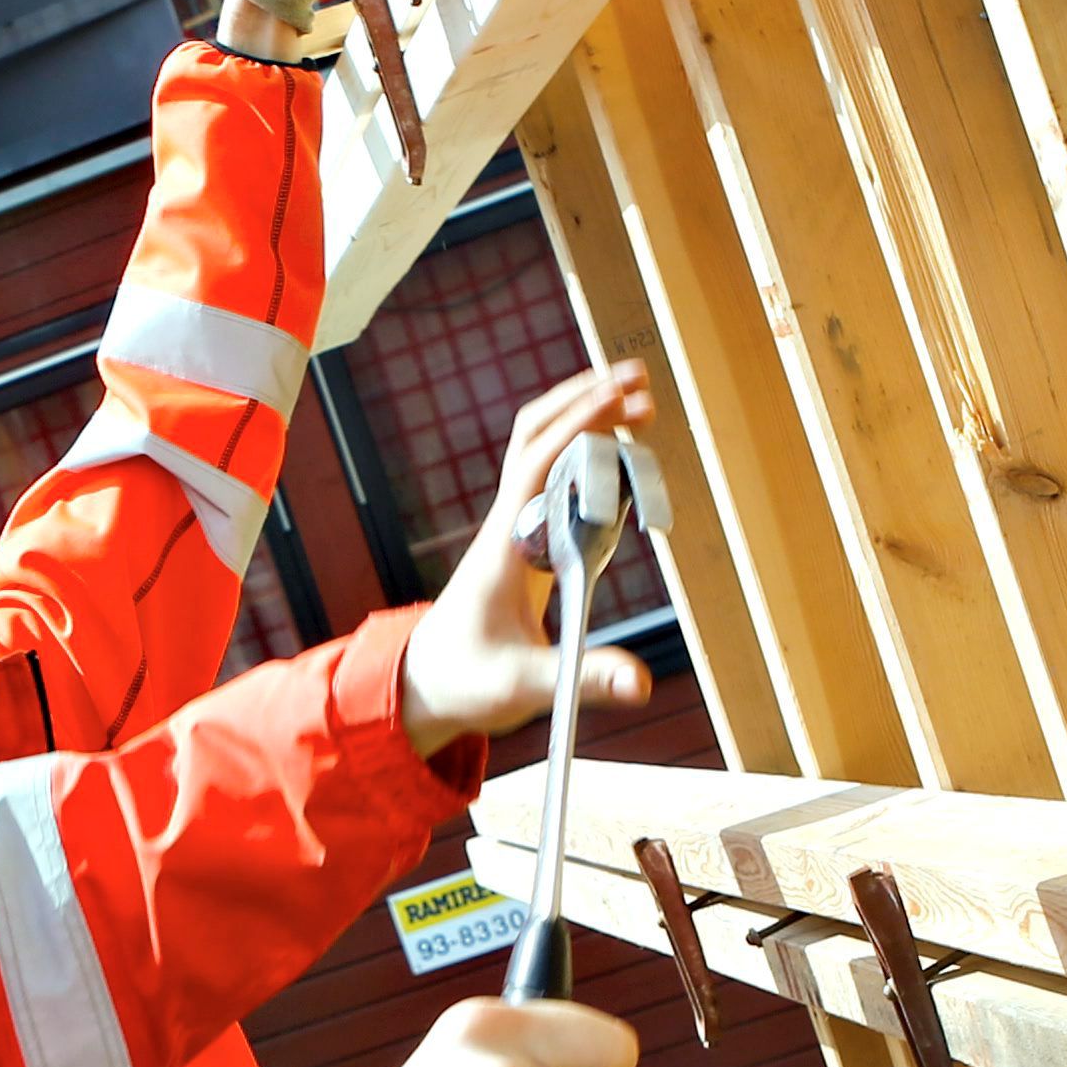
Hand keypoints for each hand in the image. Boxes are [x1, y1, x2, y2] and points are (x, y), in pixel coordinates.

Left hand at [399, 359, 660, 754]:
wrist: (427, 682)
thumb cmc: (468, 681)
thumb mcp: (525, 686)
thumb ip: (582, 681)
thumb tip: (639, 682)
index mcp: (504, 545)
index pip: (541, 463)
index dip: (581, 425)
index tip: (622, 396)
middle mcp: (508, 523)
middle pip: (537, 436)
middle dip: (584, 400)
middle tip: (638, 380)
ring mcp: (515, 527)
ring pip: (543, 449)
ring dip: (584, 417)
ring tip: (638, 405)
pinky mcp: (526, 539)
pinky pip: (553, 477)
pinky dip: (585, 450)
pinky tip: (619, 450)